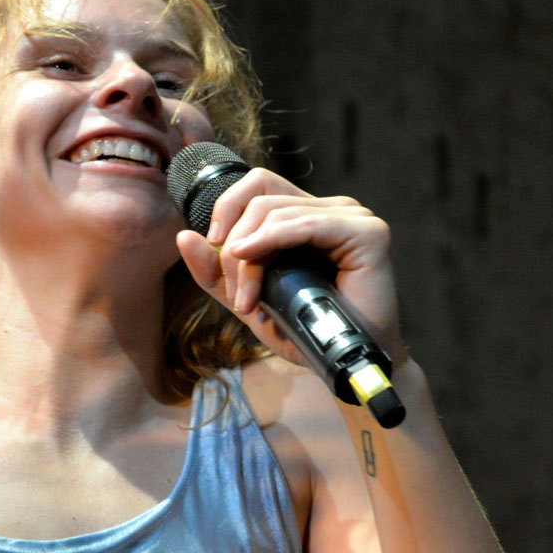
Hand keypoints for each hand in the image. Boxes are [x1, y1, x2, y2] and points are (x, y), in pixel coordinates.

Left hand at [175, 170, 405, 368]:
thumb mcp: (249, 300)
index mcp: (308, 215)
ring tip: (248, 302)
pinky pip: (307, 224)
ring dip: (249, 259)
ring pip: (276, 213)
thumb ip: (216, 272)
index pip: (258, 185)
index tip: (215, 252)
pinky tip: (251, 258)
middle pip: (261, 195)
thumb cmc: (305, 333)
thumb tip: (184, 235)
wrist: (343, 366)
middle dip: (233, 242)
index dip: (227, 210)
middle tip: (235, 293)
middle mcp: (332, 209)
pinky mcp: (368, 233)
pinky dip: (272, 240)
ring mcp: (352, 217)